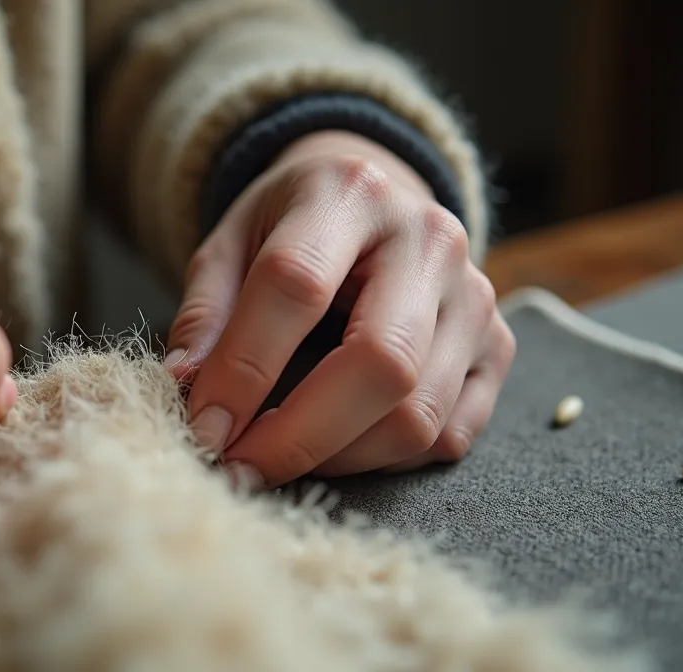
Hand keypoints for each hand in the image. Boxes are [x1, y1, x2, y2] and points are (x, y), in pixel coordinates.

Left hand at [165, 131, 514, 488]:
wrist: (372, 204)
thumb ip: (204, 314)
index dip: (244, 368)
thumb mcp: (229, 244)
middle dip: (300, 436)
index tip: (204, 429)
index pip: (296, 285)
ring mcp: (475, 295)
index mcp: (349, 193)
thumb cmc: (289, 230)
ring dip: (338, 458)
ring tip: (279, 457)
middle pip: (380, 362)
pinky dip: (384, 459)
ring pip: (418, 414)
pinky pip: (449, 434)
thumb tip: (185, 389)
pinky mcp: (498, 347)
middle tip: (240, 468)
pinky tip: (337, 445)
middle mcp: (429, 239)